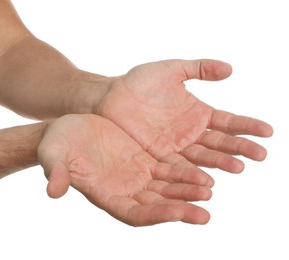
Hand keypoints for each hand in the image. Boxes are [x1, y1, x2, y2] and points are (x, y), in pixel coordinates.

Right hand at [38, 114, 212, 225]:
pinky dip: (185, 170)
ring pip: (167, 186)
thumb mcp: (54, 156)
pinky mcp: (145, 159)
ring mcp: (137, 175)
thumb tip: (53, 191)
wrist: (71, 128)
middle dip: (180, 207)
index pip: (133, 214)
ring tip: (209, 188)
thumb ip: (57, 173)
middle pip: (157, 204)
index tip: (177, 213)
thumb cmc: (58, 144)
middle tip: (204, 210)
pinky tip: (203, 170)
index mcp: (105, 195)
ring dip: (187, 189)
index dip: (155, 215)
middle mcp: (126, 190)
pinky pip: (169, 167)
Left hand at [98, 59, 272, 171]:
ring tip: (237, 167)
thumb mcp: (171, 70)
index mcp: (197, 114)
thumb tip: (231, 69)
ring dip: (220, 163)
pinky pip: (178, 167)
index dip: (247, 126)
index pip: (228, 122)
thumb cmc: (138, 83)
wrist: (109, 97)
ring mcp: (175, 148)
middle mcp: (190, 134)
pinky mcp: (158, 158)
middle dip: (240, 148)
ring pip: (202, 158)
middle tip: (260, 155)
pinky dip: (193, 173)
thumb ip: (199, 69)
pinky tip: (206, 179)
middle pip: (219, 143)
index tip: (268, 132)